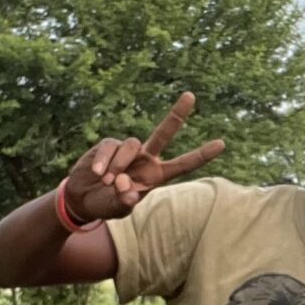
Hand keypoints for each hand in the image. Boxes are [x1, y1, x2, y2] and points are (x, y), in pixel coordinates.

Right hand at [60, 91, 226, 221]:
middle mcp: (146, 159)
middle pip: (164, 133)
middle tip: (191, 95)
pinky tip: (97, 173)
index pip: (183, 165)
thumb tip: (123, 183)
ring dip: (118, 165)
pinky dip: (103, 161)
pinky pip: (110, 147)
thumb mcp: (118, 209)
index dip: (201, 155)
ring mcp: (128, 151)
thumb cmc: (107, 204)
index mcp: (156, 175)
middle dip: (177, 114)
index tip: (221, 144)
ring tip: (107, 182)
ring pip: (131, 145)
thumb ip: (124, 200)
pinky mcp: (109, 145)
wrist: (83, 198)